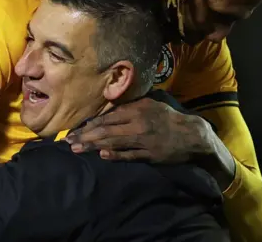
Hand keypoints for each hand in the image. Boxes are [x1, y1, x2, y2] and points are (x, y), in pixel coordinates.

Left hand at [65, 97, 214, 162]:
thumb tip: (108, 110)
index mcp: (137, 109)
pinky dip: (116, 155)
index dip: (90, 124)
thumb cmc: (168, 119)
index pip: (108, 117)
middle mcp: (138, 123)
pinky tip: (102, 155)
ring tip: (77, 148)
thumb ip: (130, 107)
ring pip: (114, 142)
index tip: (75, 130)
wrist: (193, 135)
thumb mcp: (151, 105)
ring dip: (93, 145)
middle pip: (106, 129)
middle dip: (85, 135)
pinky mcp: (150, 154)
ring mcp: (144, 140)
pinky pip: (130, 155)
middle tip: (68, 141)